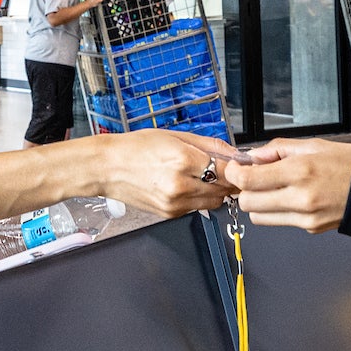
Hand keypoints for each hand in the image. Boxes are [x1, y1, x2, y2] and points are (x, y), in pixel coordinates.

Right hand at [88, 129, 238, 218]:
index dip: (238, 168)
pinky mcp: (170, 214)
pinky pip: (197, 208)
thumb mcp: (176, 136)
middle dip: (230, 180)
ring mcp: (175, 203)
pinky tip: (188, 185)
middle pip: (224, 189)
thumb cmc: (137, 147)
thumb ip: (210, 146)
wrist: (107, 167)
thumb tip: (235, 153)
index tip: (242, 164)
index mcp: (183, 161)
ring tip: (204, 176)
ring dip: (216, 191)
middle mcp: (180, 186)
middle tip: (226, 169)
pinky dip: (199, 198)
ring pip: (214, 202)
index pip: (227, 171)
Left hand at [223, 137, 350, 232]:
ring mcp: (304, 218)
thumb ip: (277, 149)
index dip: (235, 174)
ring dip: (259, 204)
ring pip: (259, 218)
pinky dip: (278, 211)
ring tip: (274, 189)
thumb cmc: (350, 164)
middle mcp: (300, 198)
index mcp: (299, 171)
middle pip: (248, 203)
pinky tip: (292, 197)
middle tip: (254, 178)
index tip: (236, 168)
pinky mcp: (310, 229)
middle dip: (245, 190)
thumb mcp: (313, 145)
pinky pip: (280, 222)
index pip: (248, 180)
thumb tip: (252, 156)